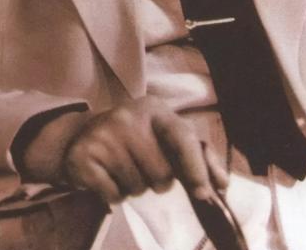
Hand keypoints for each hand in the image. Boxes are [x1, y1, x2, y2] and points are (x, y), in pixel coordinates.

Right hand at [62, 97, 227, 204]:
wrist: (82, 136)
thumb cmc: (135, 138)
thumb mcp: (164, 135)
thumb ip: (197, 155)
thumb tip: (222, 184)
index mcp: (154, 109)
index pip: (182, 137)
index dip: (196, 167)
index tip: (203, 194)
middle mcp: (128, 117)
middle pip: (161, 173)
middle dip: (157, 181)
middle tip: (144, 168)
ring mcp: (104, 135)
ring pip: (137, 188)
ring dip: (134, 188)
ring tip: (124, 169)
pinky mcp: (84, 156)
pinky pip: (113, 195)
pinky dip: (114, 195)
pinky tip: (108, 177)